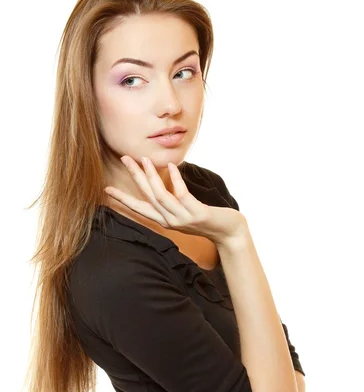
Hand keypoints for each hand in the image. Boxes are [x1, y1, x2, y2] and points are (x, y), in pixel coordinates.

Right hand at [104, 156, 247, 245]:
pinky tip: (172, 166)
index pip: (139, 208)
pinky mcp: (196, 214)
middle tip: (124, 158)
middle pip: (147, 196)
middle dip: (135, 177)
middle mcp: (170, 221)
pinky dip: (175, 180)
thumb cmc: (207, 219)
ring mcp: (182, 218)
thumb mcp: (184, 210)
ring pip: (161, 195)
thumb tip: (161, 181)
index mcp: (164, 220)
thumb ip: (172, 200)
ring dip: (152, 176)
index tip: (107, 189)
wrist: (228, 233)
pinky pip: (181, 194)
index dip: (123, 199)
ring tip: (145, 158)